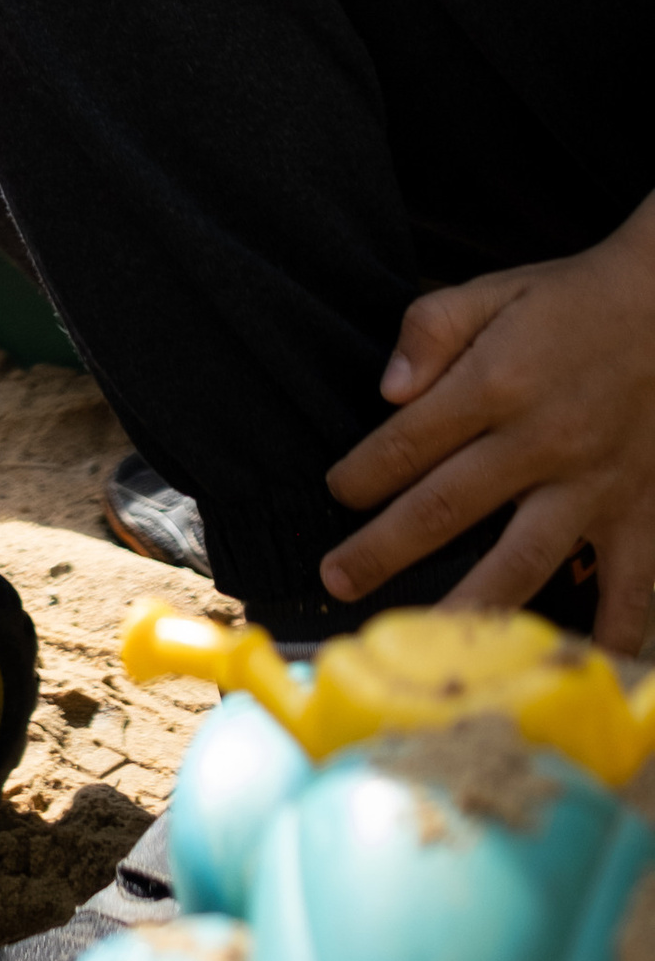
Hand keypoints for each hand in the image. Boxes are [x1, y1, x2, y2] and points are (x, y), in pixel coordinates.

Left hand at [322, 202, 654, 649]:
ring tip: (424, 644)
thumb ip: (432, 330)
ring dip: (466, 607)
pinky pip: (627, 591)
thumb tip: (388, 392)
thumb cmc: (572, 303)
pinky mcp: (643, 516)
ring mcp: (595, 487)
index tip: (336, 493)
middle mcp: (542, 443)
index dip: (363, 473)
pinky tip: (571, 670)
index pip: (409, 442)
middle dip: (382, 550)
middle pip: (445, 509)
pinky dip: (606, 636)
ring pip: (521, 563)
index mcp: (497, 384)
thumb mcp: (494, 290)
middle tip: (336, 581)